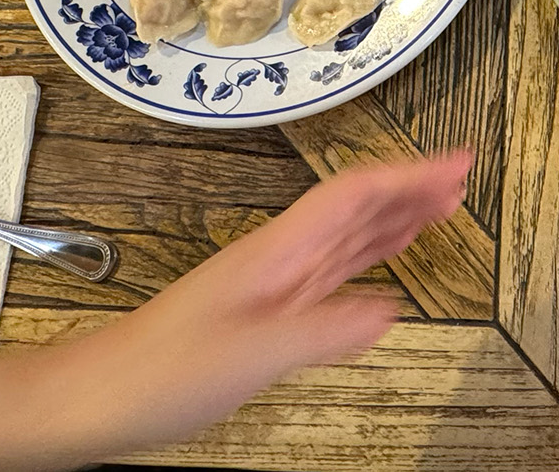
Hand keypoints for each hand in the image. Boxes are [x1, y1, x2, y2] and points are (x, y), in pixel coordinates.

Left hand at [58, 152, 471, 449]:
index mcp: (275, 255)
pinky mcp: (263, 316)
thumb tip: (388, 311)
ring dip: (394, 220)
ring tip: (438, 209)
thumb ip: (320, 332)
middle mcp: (276, 262)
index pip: (353, 197)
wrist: (96, 396)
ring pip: (345, 241)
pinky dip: (366, 266)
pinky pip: (329, 278)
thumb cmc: (154, 372)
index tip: (456, 162)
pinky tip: (381, 278)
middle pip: (355, 209)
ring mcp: (270, 288)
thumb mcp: (248, 357)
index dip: (409, 175)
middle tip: (462, 176)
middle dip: (412, 189)